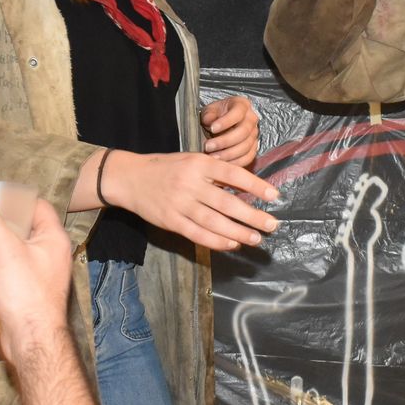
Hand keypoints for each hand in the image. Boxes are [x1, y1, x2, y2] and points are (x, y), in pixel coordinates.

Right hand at [0, 176, 73, 355]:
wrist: (31, 342)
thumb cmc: (25, 294)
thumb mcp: (2, 247)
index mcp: (53, 239)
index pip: (37, 206)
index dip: (15, 198)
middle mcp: (51, 255)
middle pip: (25, 227)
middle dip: (1, 220)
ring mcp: (40, 275)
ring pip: (17, 250)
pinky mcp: (27, 293)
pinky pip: (11, 270)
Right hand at [109, 152, 280, 251]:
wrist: (130, 178)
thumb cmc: (167, 168)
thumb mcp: (192, 160)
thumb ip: (216, 173)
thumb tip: (246, 190)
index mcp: (199, 163)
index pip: (233, 174)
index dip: (255, 185)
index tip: (274, 195)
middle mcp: (191, 183)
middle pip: (226, 202)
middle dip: (252, 215)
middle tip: (271, 225)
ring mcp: (179, 203)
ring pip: (213, 221)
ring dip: (237, 232)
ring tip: (255, 238)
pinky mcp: (170, 221)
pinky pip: (197, 234)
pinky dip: (215, 241)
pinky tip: (231, 244)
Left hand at [201, 95, 259, 165]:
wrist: (218, 126)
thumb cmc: (215, 116)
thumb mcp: (209, 111)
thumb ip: (209, 114)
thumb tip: (210, 121)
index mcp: (242, 105)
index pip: (238, 112)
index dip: (225, 122)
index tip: (212, 128)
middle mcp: (251, 119)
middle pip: (243, 132)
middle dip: (224, 141)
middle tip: (208, 146)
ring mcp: (254, 135)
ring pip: (245, 147)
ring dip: (227, 154)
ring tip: (212, 156)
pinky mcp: (253, 149)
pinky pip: (247, 158)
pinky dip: (234, 162)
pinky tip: (222, 162)